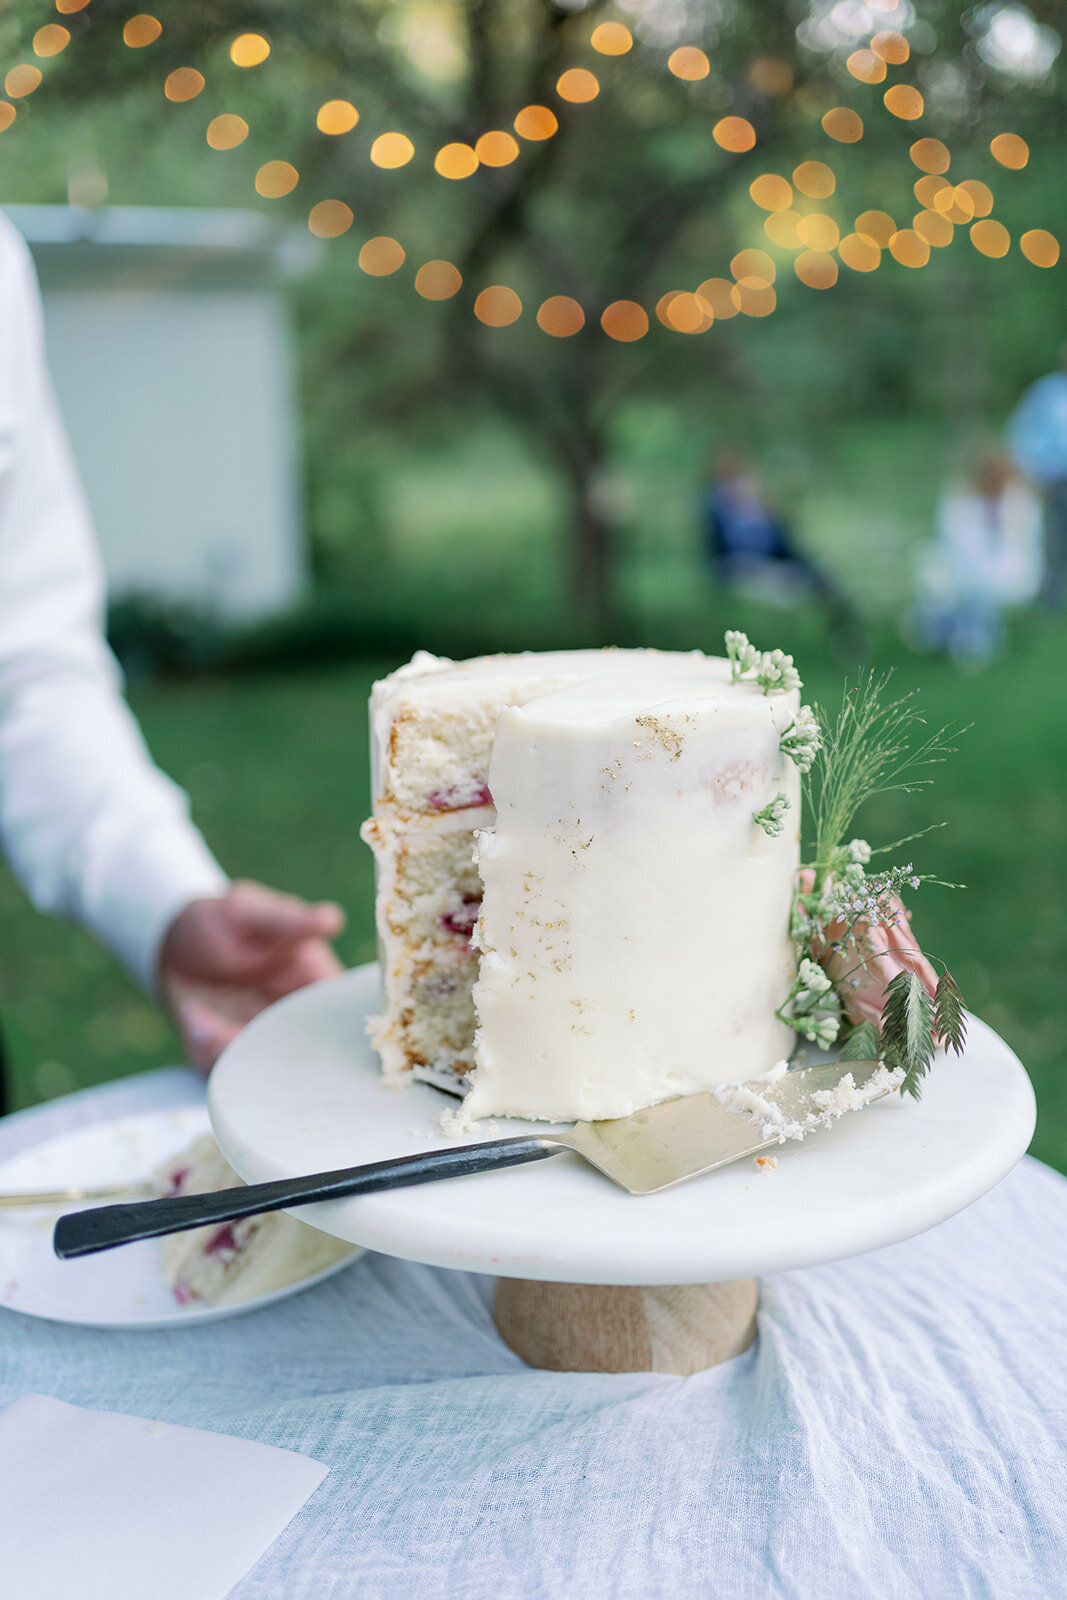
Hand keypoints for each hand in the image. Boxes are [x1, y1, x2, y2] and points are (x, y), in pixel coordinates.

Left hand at [159, 881, 345, 1070]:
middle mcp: (296, 1020)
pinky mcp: (231, 1053)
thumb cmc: (223, 921)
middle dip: (267, 1053)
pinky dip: (205, 1048)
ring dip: (226, 1048)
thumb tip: (331, 919)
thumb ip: (288, 920)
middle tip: (229, 1030)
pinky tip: (192, 1015)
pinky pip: (225, 1067)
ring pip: (259, 1069)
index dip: (332, 1036)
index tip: (296, 1032)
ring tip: (199, 1015)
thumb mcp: (251, 912)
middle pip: (301, 1057)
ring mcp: (263, 1040)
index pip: (340, 1018)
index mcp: (317, 984)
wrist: (176, 943)